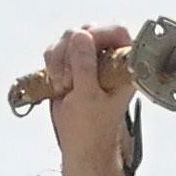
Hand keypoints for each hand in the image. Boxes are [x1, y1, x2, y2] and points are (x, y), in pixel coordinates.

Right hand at [45, 22, 134, 175]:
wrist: (79, 145)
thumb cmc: (92, 128)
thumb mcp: (88, 97)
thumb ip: (85, 66)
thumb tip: (81, 35)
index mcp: (123, 67)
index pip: (116, 33)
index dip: (98, 35)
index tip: (82, 49)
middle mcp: (109, 59)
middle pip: (89, 31)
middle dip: (71, 50)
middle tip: (69, 77)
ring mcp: (90, 60)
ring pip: (70, 38)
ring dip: (59, 59)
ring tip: (64, 85)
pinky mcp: (72, 64)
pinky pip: (57, 49)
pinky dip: (52, 62)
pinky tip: (58, 83)